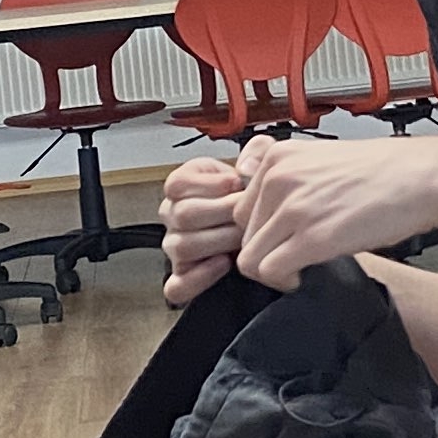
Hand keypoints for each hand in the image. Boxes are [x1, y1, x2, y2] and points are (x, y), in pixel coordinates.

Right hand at [159, 153, 253, 306]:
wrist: (264, 226)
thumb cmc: (253, 198)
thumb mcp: (257, 165)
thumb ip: (257, 152)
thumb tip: (245, 169)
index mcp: (183, 186)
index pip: (177, 184)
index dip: (209, 185)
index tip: (235, 185)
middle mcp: (173, 216)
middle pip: (183, 215)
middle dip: (222, 215)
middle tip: (246, 216)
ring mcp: (175, 247)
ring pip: (182, 247)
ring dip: (217, 242)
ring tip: (240, 239)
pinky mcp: (183, 277)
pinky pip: (177, 286)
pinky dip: (199, 277)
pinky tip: (222, 264)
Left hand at [231, 132, 437, 290]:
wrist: (421, 178)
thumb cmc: (380, 172)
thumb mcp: (321, 159)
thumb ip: (287, 176)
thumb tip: (263, 207)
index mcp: (277, 157)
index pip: (240, 207)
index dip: (260, 230)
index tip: (283, 239)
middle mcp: (278, 178)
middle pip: (241, 234)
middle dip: (265, 250)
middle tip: (294, 256)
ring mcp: (293, 208)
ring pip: (250, 257)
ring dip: (272, 270)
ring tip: (299, 267)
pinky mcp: (312, 238)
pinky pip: (269, 271)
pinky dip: (282, 281)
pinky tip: (304, 275)